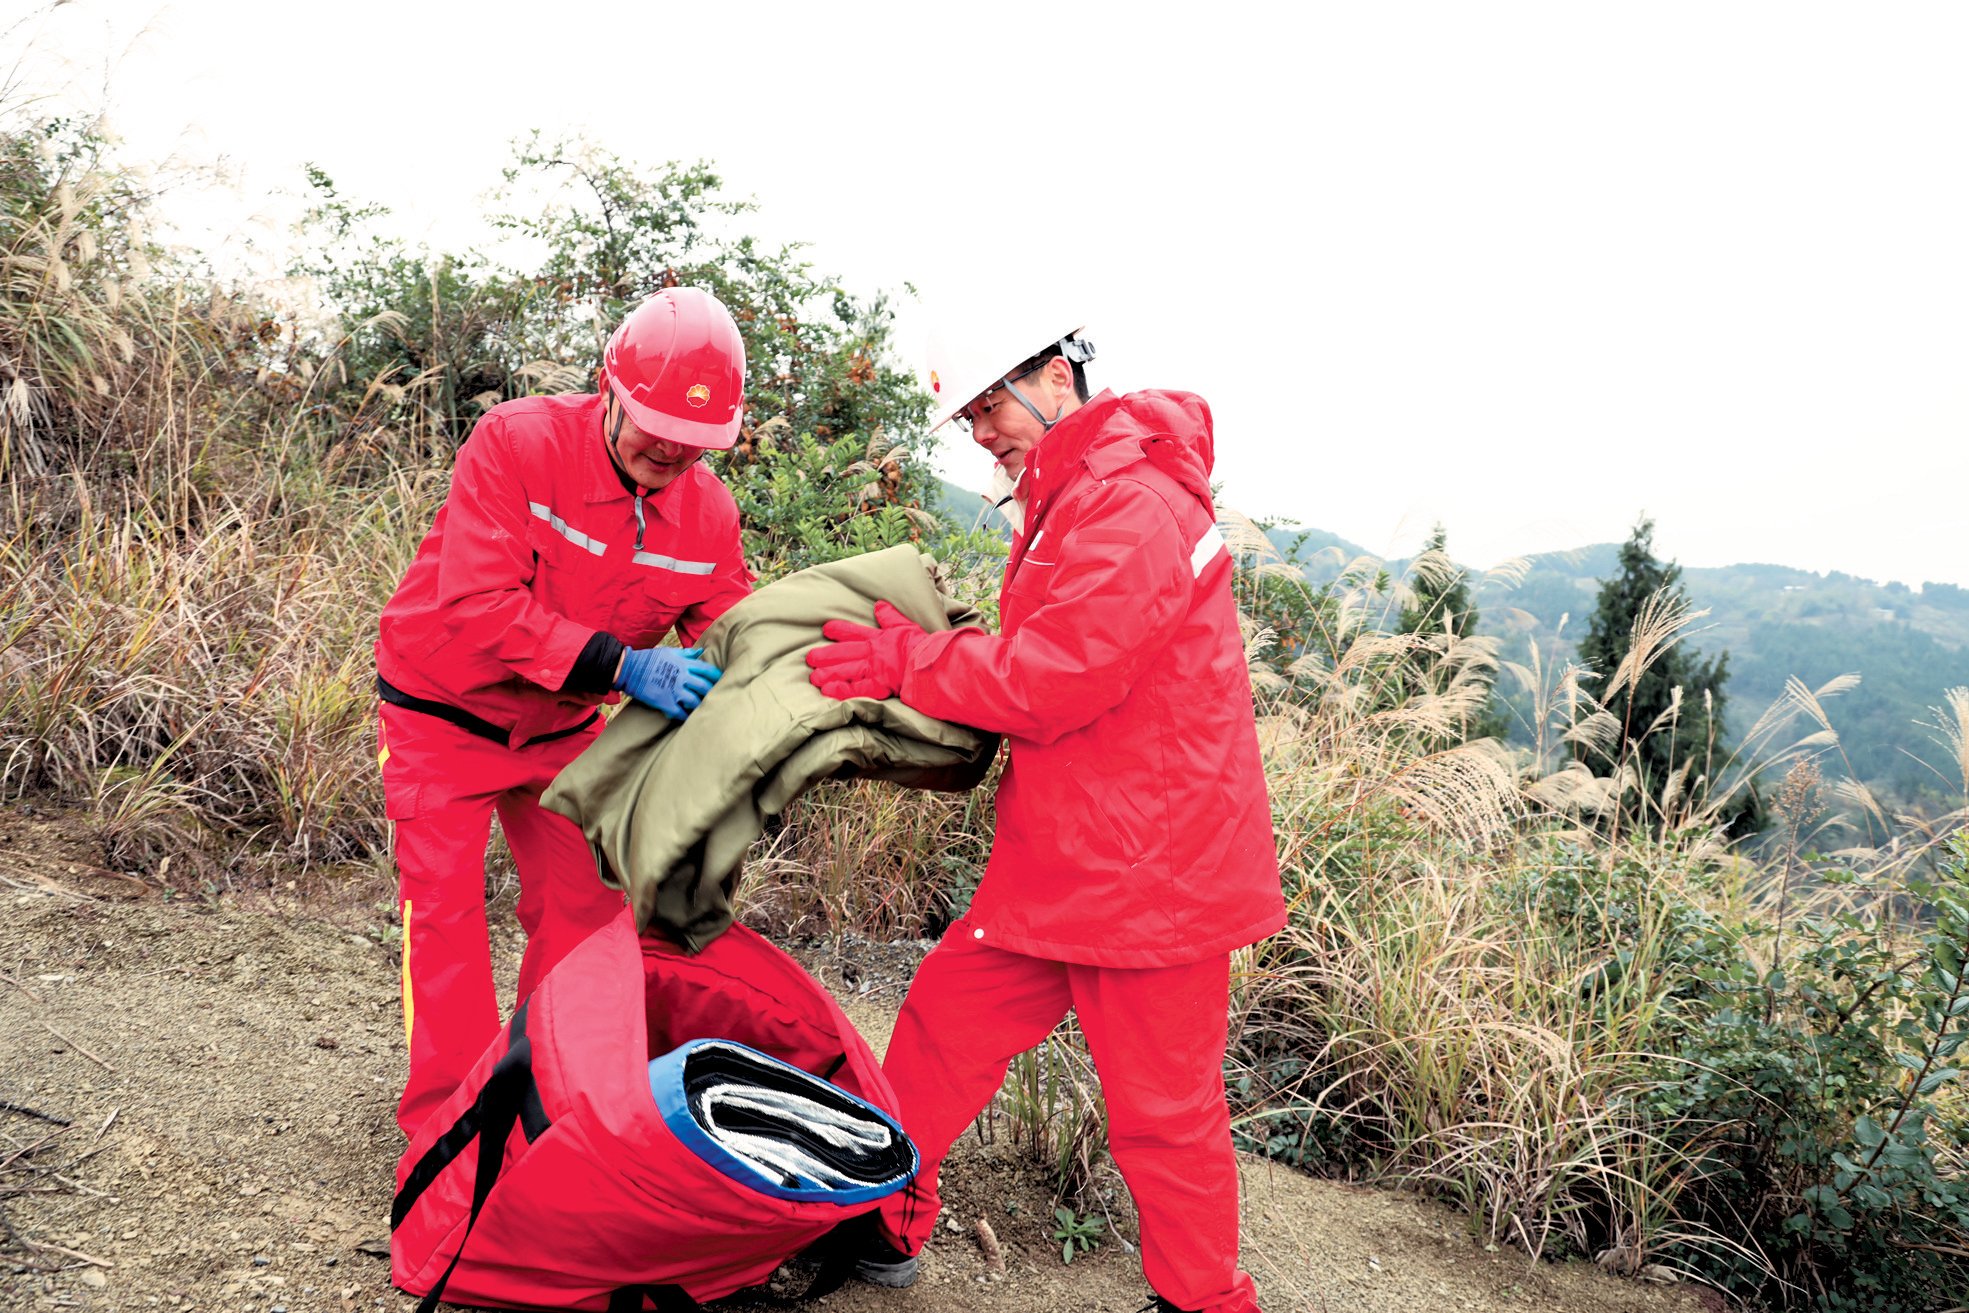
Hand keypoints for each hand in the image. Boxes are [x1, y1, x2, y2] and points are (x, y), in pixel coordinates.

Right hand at [614, 646, 721, 719]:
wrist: (628, 669)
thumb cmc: (649, 659)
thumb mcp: (669, 652)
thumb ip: (687, 653)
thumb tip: (701, 651)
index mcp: (683, 664)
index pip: (707, 670)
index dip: (717, 677)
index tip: (722, 681)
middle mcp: (681, 676)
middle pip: (704, 687)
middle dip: (712, 693)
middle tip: (716, 697)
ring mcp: (673, 690)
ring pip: (695, 701)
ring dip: (700, 706)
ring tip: (702, 708)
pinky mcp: (664, 702)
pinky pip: (680, 713)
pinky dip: (686, 716)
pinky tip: (688, 717)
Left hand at [805, 601, 925, 700]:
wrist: (932, 663)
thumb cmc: (922, 645)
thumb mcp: (906, 625)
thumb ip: (890, 616)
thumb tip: (879, 604)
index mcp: (879, 638)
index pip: (854, 632)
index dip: (838, 630)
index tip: (825, 629)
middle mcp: (873, 653)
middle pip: (844, 652)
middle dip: (825, 655)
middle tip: (809, 658)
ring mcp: (875, 670)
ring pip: (846, 670)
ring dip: (829, 673)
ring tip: (814, 677)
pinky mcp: (879, 686)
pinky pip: (856, 689)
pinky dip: (841, 690)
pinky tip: (828, 691)